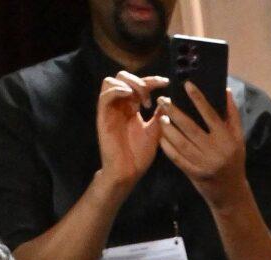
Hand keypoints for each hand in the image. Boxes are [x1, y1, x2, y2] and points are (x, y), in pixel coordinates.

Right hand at [95, 72, 164, 195]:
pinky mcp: (103, 115)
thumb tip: (167, 100)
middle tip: (150, 98)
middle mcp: (120, 105)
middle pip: (123, 77)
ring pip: (111, 81)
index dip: (152, 80)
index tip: (166, 82)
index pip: (139, 85)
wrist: (127, 172)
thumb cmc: (138, 155)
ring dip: (128, 84)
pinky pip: (105, 95)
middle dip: (139, 81)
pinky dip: (117, 90)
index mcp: (131, 107)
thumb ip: (159, 117)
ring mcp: (110, 109)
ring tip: (141, 99)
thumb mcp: (154, 133)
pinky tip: (129, 95)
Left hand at [158, 87, 247, 209]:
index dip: (198, 99)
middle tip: (163, 100)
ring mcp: (203, 164)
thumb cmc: (234, 161)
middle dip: (174, 112)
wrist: (231, 193)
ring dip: (168, 128)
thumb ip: (233, 115)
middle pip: (190, 127)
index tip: (187, 85)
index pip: (210, 115)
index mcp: (227, 140)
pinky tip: (161, 136)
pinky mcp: (194, 174)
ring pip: (181, 142)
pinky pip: (177, 158)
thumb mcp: (239, 139)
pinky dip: (167, 147)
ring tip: (160, 116)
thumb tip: (226, 91)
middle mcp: (215, 152)